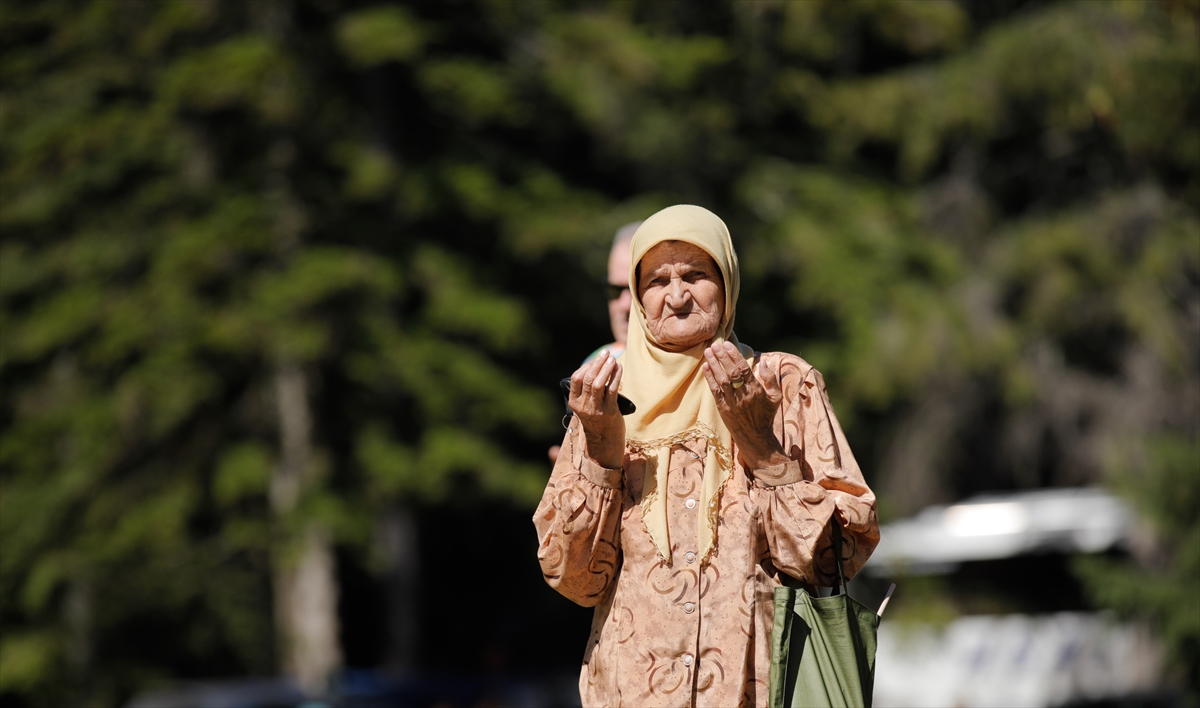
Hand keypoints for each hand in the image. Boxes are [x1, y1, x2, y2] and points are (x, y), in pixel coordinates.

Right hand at [568, 350, 624, 468]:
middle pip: (588, 379)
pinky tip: (619, 368)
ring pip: (598, 383)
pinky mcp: (609, 411)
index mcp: (574, 402)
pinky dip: (615, 376)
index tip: (596, 360)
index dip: (586, 366)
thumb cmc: (597, 420)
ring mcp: (595, 409)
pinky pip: (612, 390)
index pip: (576, 379)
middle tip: (605, 352)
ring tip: (612, 358)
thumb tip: (596, 367)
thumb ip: (587, 391)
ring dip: (606, 368)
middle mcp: (583, 406)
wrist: (604, 442)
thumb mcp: (586, 406)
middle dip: (597, 363)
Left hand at [701, 342, 789, 469]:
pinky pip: (715, 391)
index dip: (734, 356)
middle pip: (731, 373)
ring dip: (714, 365)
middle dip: (722, 357)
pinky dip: (710, 378)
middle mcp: (743, 395)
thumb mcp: (776, 397)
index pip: (744, 369)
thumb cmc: (766, 415)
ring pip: (721, 380)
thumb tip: (764, 362)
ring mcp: (732, 402)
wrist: (755, 436)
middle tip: (715, 345)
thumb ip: (771, 379)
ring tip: (708, 352)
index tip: (727, 344)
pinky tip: (706, 367)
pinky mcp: (723, 408)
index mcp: (756, 390)